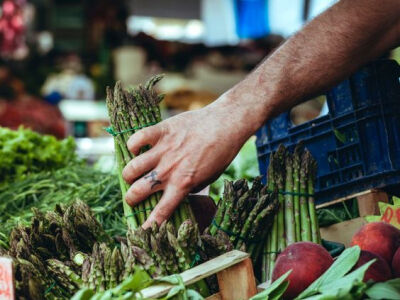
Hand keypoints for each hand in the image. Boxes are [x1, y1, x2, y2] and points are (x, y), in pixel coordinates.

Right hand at [122, 100, 249, 227]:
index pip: (161, 211)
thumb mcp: (209, 178)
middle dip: (131, 198)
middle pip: (138, 191)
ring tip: (132, 174)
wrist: (225, 124)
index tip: (141, 229)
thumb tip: (177, 193)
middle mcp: (169, 170)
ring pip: (132, 168)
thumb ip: (190, 187)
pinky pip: (136, 139)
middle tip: (133, 196)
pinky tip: (137, 149)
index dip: (149, 224)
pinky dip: (133, 145)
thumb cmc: (220, 153)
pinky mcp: (161, 131)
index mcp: (183, 184)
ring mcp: (163, 150)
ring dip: (129, 175)